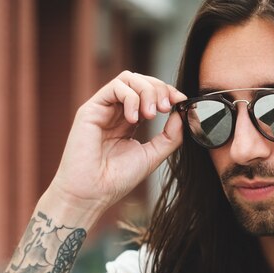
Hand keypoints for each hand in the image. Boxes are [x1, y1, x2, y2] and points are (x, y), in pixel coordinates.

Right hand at [46, 71, 186, 217]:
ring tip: (151, 115)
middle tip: (166, 108)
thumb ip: (170, 135)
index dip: (168, 92)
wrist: (92, 193)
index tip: (181, 102)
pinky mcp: (90, 109)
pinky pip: (114, 87)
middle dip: (159, 89)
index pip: (150, 94)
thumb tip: (183, 113)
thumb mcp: (153, 155)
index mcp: (130, 121)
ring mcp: (103, 109)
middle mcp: (115, 111)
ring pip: (128, 78)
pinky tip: (134, 119)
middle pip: (141, 81)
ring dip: (146, 91)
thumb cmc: (117, 178)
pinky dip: (131, 98)